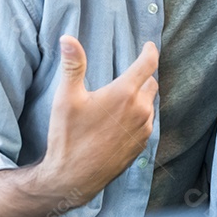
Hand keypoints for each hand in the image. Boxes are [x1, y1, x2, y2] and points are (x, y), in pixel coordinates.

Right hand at [38, 36, 158, 205]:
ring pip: (149, 105)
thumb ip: (72, 65)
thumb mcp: (66, 98)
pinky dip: (138, 117)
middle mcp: (140, 110)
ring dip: (139, 99)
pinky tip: (119, 122)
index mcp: (124, 93)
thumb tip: (68, 38)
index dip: (150, 51)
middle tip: (127, 77)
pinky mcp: (141, 145)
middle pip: (151, 83)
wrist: (73, 178)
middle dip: (142, 77)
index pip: (148, 63)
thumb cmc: (68, 137)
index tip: (149, 45)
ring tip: (119, 101)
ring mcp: (143, 129)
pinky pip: (146, 124)